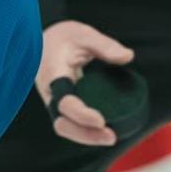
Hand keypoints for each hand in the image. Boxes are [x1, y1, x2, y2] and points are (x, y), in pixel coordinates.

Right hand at [36, 20, 134, 145]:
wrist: (43, 42)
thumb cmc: (63, 37)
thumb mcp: (83, 34)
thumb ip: (105, 45)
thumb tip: (128, 56)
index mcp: (52, 74)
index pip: (64, 101)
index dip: (81, 115)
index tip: (101, 120)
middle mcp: (50, 92)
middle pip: (61, 123)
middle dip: (85, 134)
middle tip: (111, 136)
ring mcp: (53, 101)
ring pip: (64, 127)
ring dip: (86, 137)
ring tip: (111, 138)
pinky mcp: (61, 105)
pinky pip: (70, 123)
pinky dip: (84, 131)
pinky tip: (103, 133)